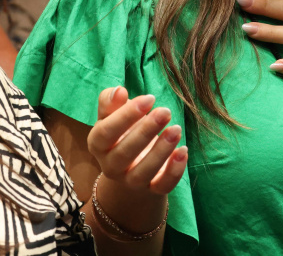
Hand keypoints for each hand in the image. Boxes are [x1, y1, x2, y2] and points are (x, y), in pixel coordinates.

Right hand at [86, 87, 185, 232]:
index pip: (105, 133)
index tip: (149, 98)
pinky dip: (174, 171)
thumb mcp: (112, 117)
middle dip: (145, 132)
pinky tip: (183, 151)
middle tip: (165, 111)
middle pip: (123, 154)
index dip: (125, 116)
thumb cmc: (123, 134)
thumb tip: (119, 91)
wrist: (131, 169)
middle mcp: (111, 166)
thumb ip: (111, 103)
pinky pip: (162, 187)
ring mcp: (131, 181)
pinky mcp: (152, 190)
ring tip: (176, 129)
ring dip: (161, 151)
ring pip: (143, 172)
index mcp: (98, 145)